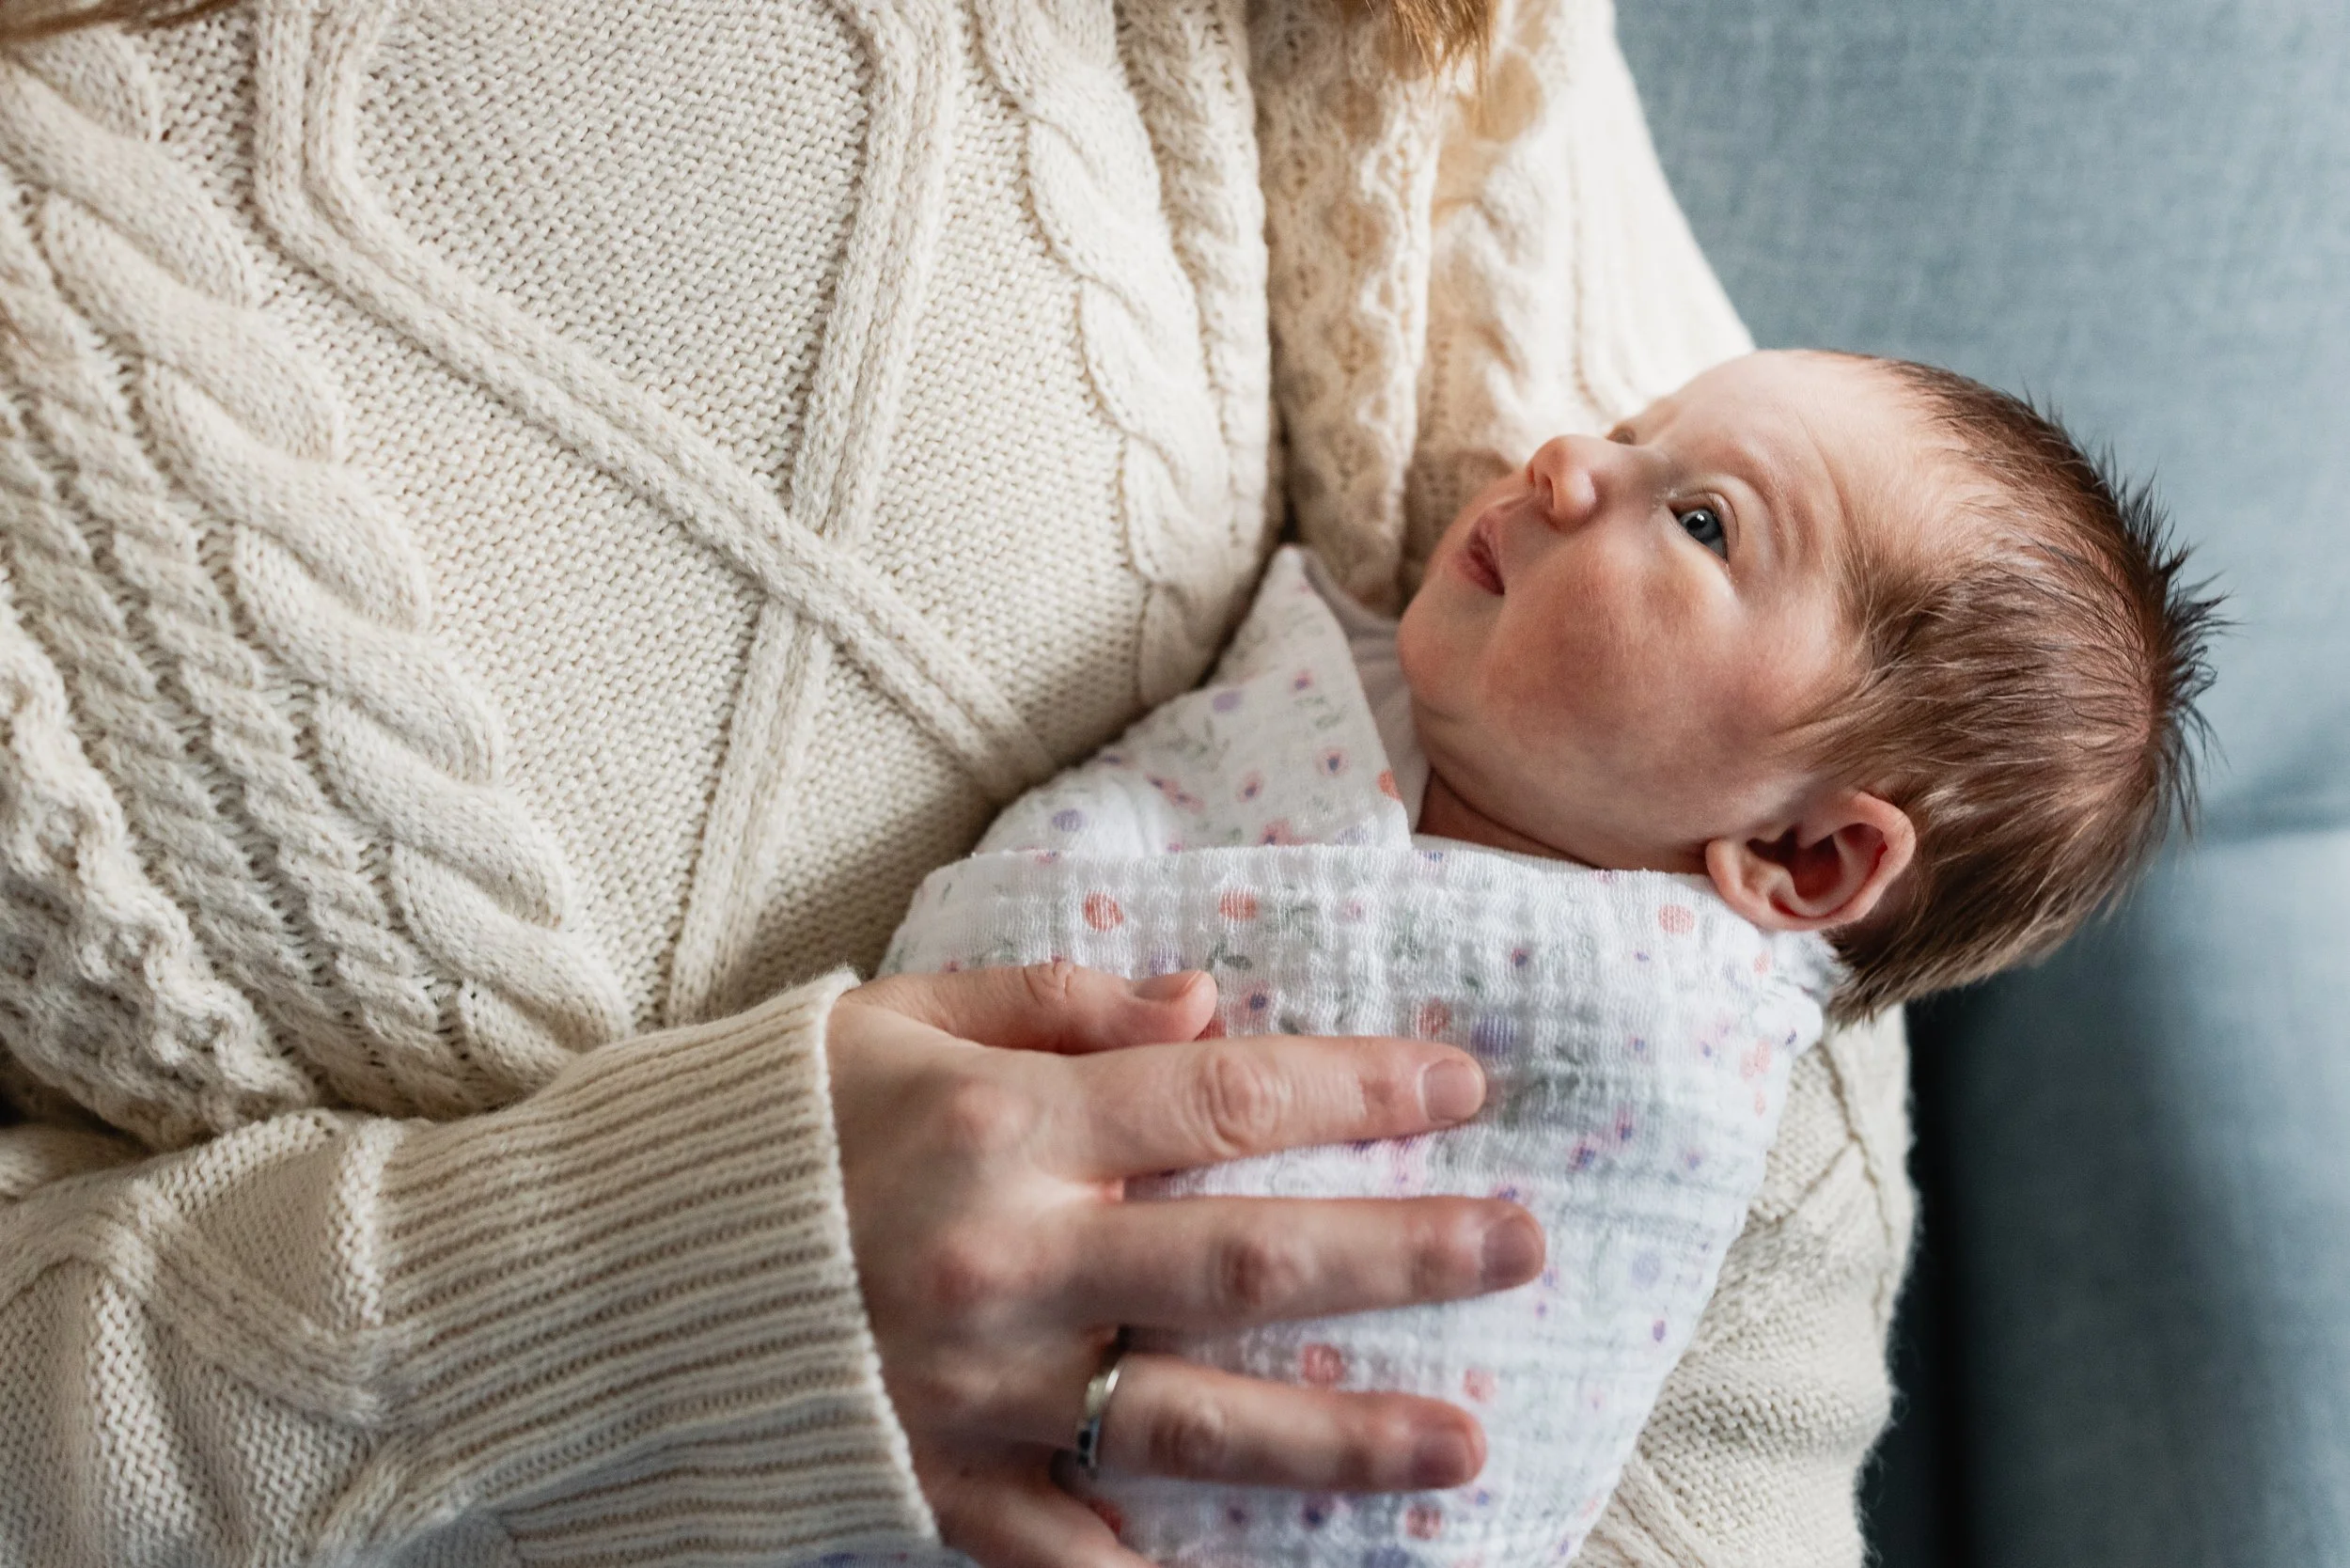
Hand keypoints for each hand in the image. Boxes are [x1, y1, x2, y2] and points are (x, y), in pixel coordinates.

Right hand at [826, 962, 1545, 1567]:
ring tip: (1463, 1446)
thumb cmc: (755, 1130)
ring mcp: (979, 1395)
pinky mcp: (940, 1495)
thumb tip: (1205, 1007)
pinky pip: (1079, 1550)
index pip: (1222, 1099)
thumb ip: (1051, 1002)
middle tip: (1522, 1246)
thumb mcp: (889, 1019)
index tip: (1460, 1083)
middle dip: (1405, 1254)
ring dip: (1344, 1436)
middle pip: (1249, 1258)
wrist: (587, 1279)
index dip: (1355, 1089)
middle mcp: (1008, 1263)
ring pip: (1200, 1417)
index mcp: (1000, 1129)